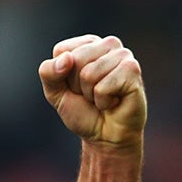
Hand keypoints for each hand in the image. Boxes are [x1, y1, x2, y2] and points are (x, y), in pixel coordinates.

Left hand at [40, 35, 145, 151]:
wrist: (105, 136)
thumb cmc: (83, 112)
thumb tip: (66, 59)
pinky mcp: (133, 69)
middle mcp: (109, 44)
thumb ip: (48, 73)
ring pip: (89, 74)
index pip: (62, 51)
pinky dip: (103, 102)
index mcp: (89, 44)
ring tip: (103, 98)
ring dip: (91, 95)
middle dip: (77, 86)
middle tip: (91, 95)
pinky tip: (114, 102)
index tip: (77, 87)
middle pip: (75, 60)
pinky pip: (103, 87)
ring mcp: (123, 55)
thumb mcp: (55, 93)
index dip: (63, 76)